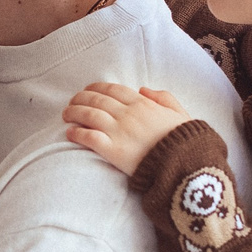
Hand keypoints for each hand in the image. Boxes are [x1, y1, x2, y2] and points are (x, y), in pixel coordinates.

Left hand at [63, 83, 189, 177]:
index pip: (112, 89)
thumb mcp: (180, 113)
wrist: (185, 164)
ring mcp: (119, 131)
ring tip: (66, 114)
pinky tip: (69, 133)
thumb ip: (164, 97)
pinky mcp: (113, 151)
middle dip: (80, 98)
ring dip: (73, 112)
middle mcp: (128, 114)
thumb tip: (143, 89)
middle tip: (72, 102)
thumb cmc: (185, 141)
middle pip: (96, 99)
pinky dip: (77, 133)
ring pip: (88, 115)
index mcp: (143, 104)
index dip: (96, 87)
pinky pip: (89, 137)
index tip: (87, 89)